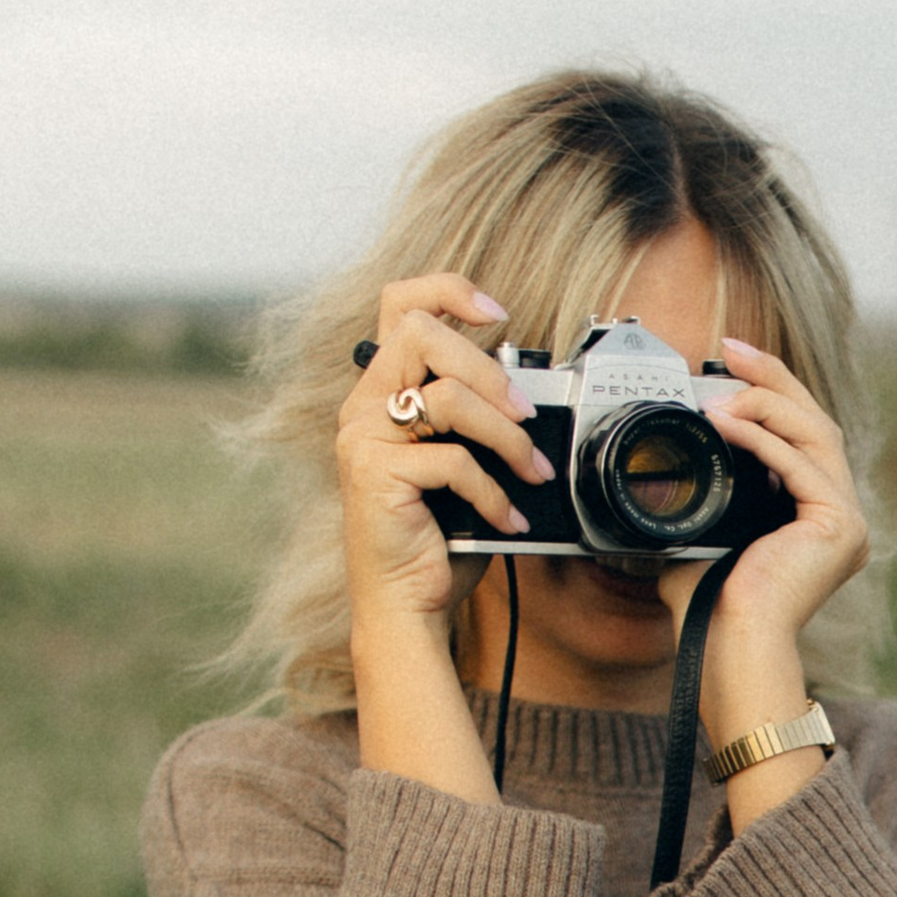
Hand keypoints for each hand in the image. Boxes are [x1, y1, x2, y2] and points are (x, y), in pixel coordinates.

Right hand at [339, 279, 553, 640]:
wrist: (407, 604)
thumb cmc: (437, 538)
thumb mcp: (465, 464)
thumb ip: (477, 421)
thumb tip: (528, 394)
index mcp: (384, 393)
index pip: (400, 305)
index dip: (448, 291)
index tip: (498, 313)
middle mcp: (364, 406)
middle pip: (421, 332)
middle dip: (488, 369)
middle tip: (526, 412)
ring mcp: (364, 437)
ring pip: (446, 398)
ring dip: (506, 436)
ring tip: (532, 472)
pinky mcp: (374, 473)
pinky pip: (451, 461)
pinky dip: (492, 491)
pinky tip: (506, 517)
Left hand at [662, 338, 870, 659]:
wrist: (728, 649)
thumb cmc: (712, 611)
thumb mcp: (699, 534)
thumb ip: (696, 497)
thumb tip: (660, 467)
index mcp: (815, 520)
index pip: (800, 437)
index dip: (770, 392)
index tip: (729, 362)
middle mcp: (840, 518)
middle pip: (816, 423)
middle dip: (773, 379)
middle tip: (730, 348)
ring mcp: (847, 523)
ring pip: (815, 433)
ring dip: (766, 401)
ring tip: (721, 388)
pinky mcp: (841, 527)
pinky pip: (800, 464)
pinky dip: (762, 438)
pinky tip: (725, 422)